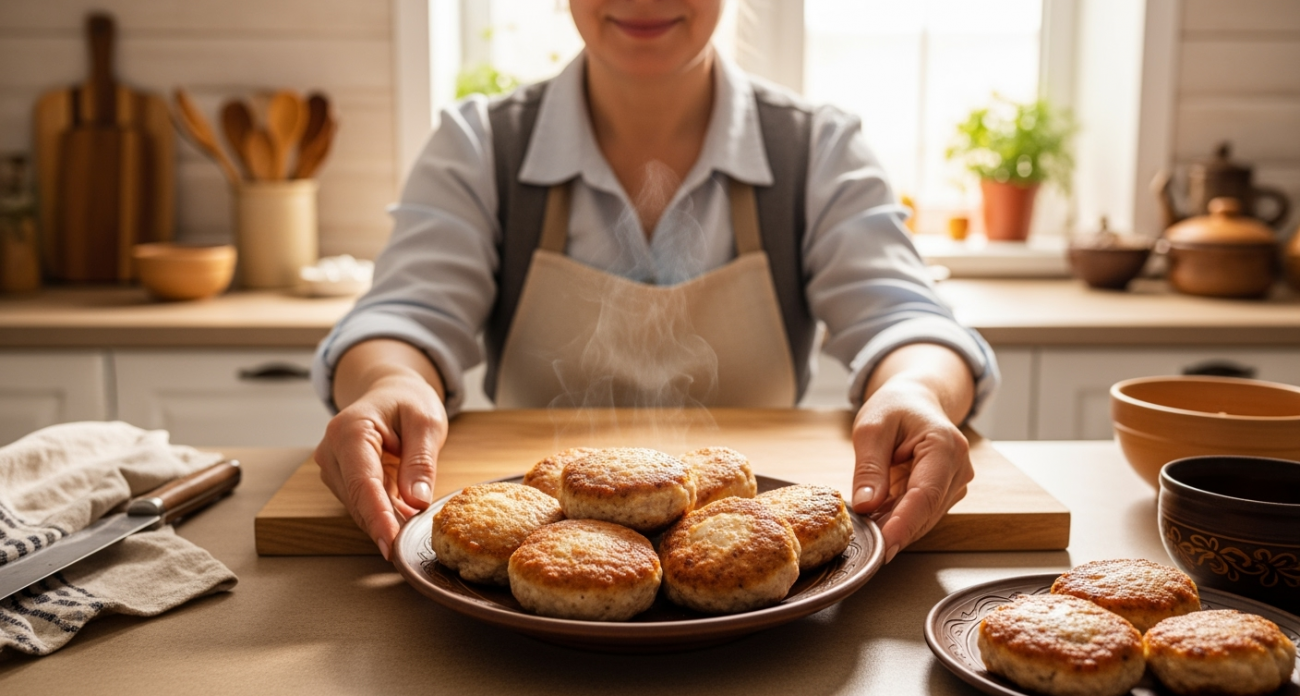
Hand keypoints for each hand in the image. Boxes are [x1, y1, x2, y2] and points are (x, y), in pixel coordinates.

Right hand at [314, 370, 446, 559]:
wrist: (390, 391)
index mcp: (350, 431)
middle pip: (359, 500)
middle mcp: (332, 451)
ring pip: (359, 507)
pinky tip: (404, 514)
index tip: (392, 545)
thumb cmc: (407, 401)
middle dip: (387, 524)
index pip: (363, 483)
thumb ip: (421, 462)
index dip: (378, 518)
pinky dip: (384, 512)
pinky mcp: (339, 479)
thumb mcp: (426, 423)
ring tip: (416, 521)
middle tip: (415, 542)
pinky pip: (362, 504)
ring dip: (387, 519)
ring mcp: (332, 467)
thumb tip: (417, 502)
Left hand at [847, 344, 975, 562]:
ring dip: (894, 525)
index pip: (925, 495)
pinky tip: (877, 517)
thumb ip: (869, 468)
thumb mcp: (871, 428)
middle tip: (861, 538)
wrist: (915, 400)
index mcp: (945, 446)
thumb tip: (866, 506)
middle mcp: (959, 468)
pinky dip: (898, 519)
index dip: (904, 524)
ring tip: (865, 523)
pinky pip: (921, 514)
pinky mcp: (947, 493)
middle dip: (893, 529)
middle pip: (926, 512)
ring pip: (924, 518)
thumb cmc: (895, 407)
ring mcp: (956, 483)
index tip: (883, 545)